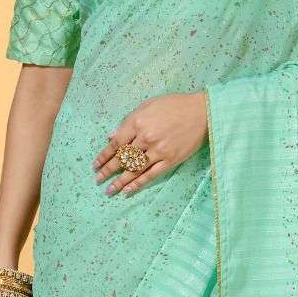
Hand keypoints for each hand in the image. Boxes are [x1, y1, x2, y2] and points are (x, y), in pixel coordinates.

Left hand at [94, 91, 208, 195]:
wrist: (202, 112)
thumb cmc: (174, 105)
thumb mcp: (148, 105)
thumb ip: (129, 121)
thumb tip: (111, 136)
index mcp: (138, 122)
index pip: (116, 143)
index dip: (104, 155)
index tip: (95, 164)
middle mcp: (146, 138)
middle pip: (122, 158)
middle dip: (107, 170)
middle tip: (97, 180)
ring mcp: (158, 151)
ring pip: (134, 169)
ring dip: (120, 181)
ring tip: (109, 190)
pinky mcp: (170, 160)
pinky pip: (151, 175)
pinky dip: (138, 183)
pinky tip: (128, 190)